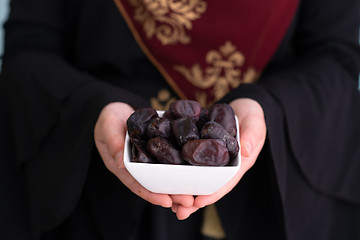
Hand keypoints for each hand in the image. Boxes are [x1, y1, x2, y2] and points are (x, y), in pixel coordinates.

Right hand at [94, 102, 194, 208]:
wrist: (117, 107)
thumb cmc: (108, 117)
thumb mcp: (108, 126)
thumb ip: (114, 143)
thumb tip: (123, 164)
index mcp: (121, 165)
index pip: (136, 183)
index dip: (151, 194)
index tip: (167, 202)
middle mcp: (136, 166)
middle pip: (154, 183)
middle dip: (171, 194)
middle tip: (189, 202)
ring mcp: (148, 159)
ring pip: (164, 175)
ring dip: (179, 185)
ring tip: (196, 194)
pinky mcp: (157, 150)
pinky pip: (169, 160)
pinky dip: (181, 167)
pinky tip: (195, 172)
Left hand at [173, 98, 266, 218]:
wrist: (242, 105)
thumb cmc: (252, 114)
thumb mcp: (255, 122)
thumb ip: (252, 135)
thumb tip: (245, 152)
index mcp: (238, 163)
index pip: (226, 182)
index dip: (213, 193)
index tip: (198, 203)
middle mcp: (223, 165)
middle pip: (208, 185)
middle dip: (194, 199)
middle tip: (179, 210)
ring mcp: (211, 158)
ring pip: (197, 177)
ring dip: (184, 189)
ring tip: (168, 201)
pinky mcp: (201, 149)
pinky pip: (189, 161)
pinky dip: (178, 169)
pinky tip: (165, 174)